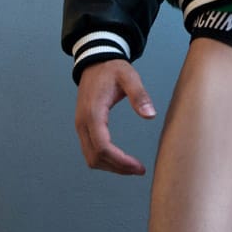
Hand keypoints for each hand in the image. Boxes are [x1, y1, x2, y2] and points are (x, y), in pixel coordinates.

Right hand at [75, 59, 155, 175]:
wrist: (95, 61)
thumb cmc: (112, 68)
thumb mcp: (129, 76)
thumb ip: (139, 95)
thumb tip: (150, 115)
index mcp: (93, 113)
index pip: (103, 147)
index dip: (120, 161)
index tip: (138, 167)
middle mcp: (83, 123)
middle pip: (95, 158)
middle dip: (117, 168)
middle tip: (139, 170)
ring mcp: (81, 126)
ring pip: (91, 158)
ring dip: (110, 166)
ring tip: (132, 167)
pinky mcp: (83, 126)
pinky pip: (90, 150)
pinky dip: (104, 159)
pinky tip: (120, 158)